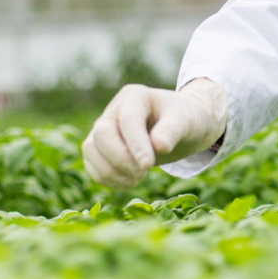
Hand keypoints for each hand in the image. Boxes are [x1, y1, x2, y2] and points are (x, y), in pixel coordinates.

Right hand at [82, 78, 227, 188]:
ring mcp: (104, 128)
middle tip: (144, 172)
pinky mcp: (100, 147)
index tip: (148, 165)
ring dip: (111, 171)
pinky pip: (92, 164)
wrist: (183, 126)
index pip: (128, 121)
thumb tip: (158, 146)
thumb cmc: (186, 118)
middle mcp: (115, 110)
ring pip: (91, 150)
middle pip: (102, 134)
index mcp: (135, 97)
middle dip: (121, 159)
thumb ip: (172, 130)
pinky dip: (106, 178)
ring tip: (138, 178)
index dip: (135, 145)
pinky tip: (128, 182)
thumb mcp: (186, 120)